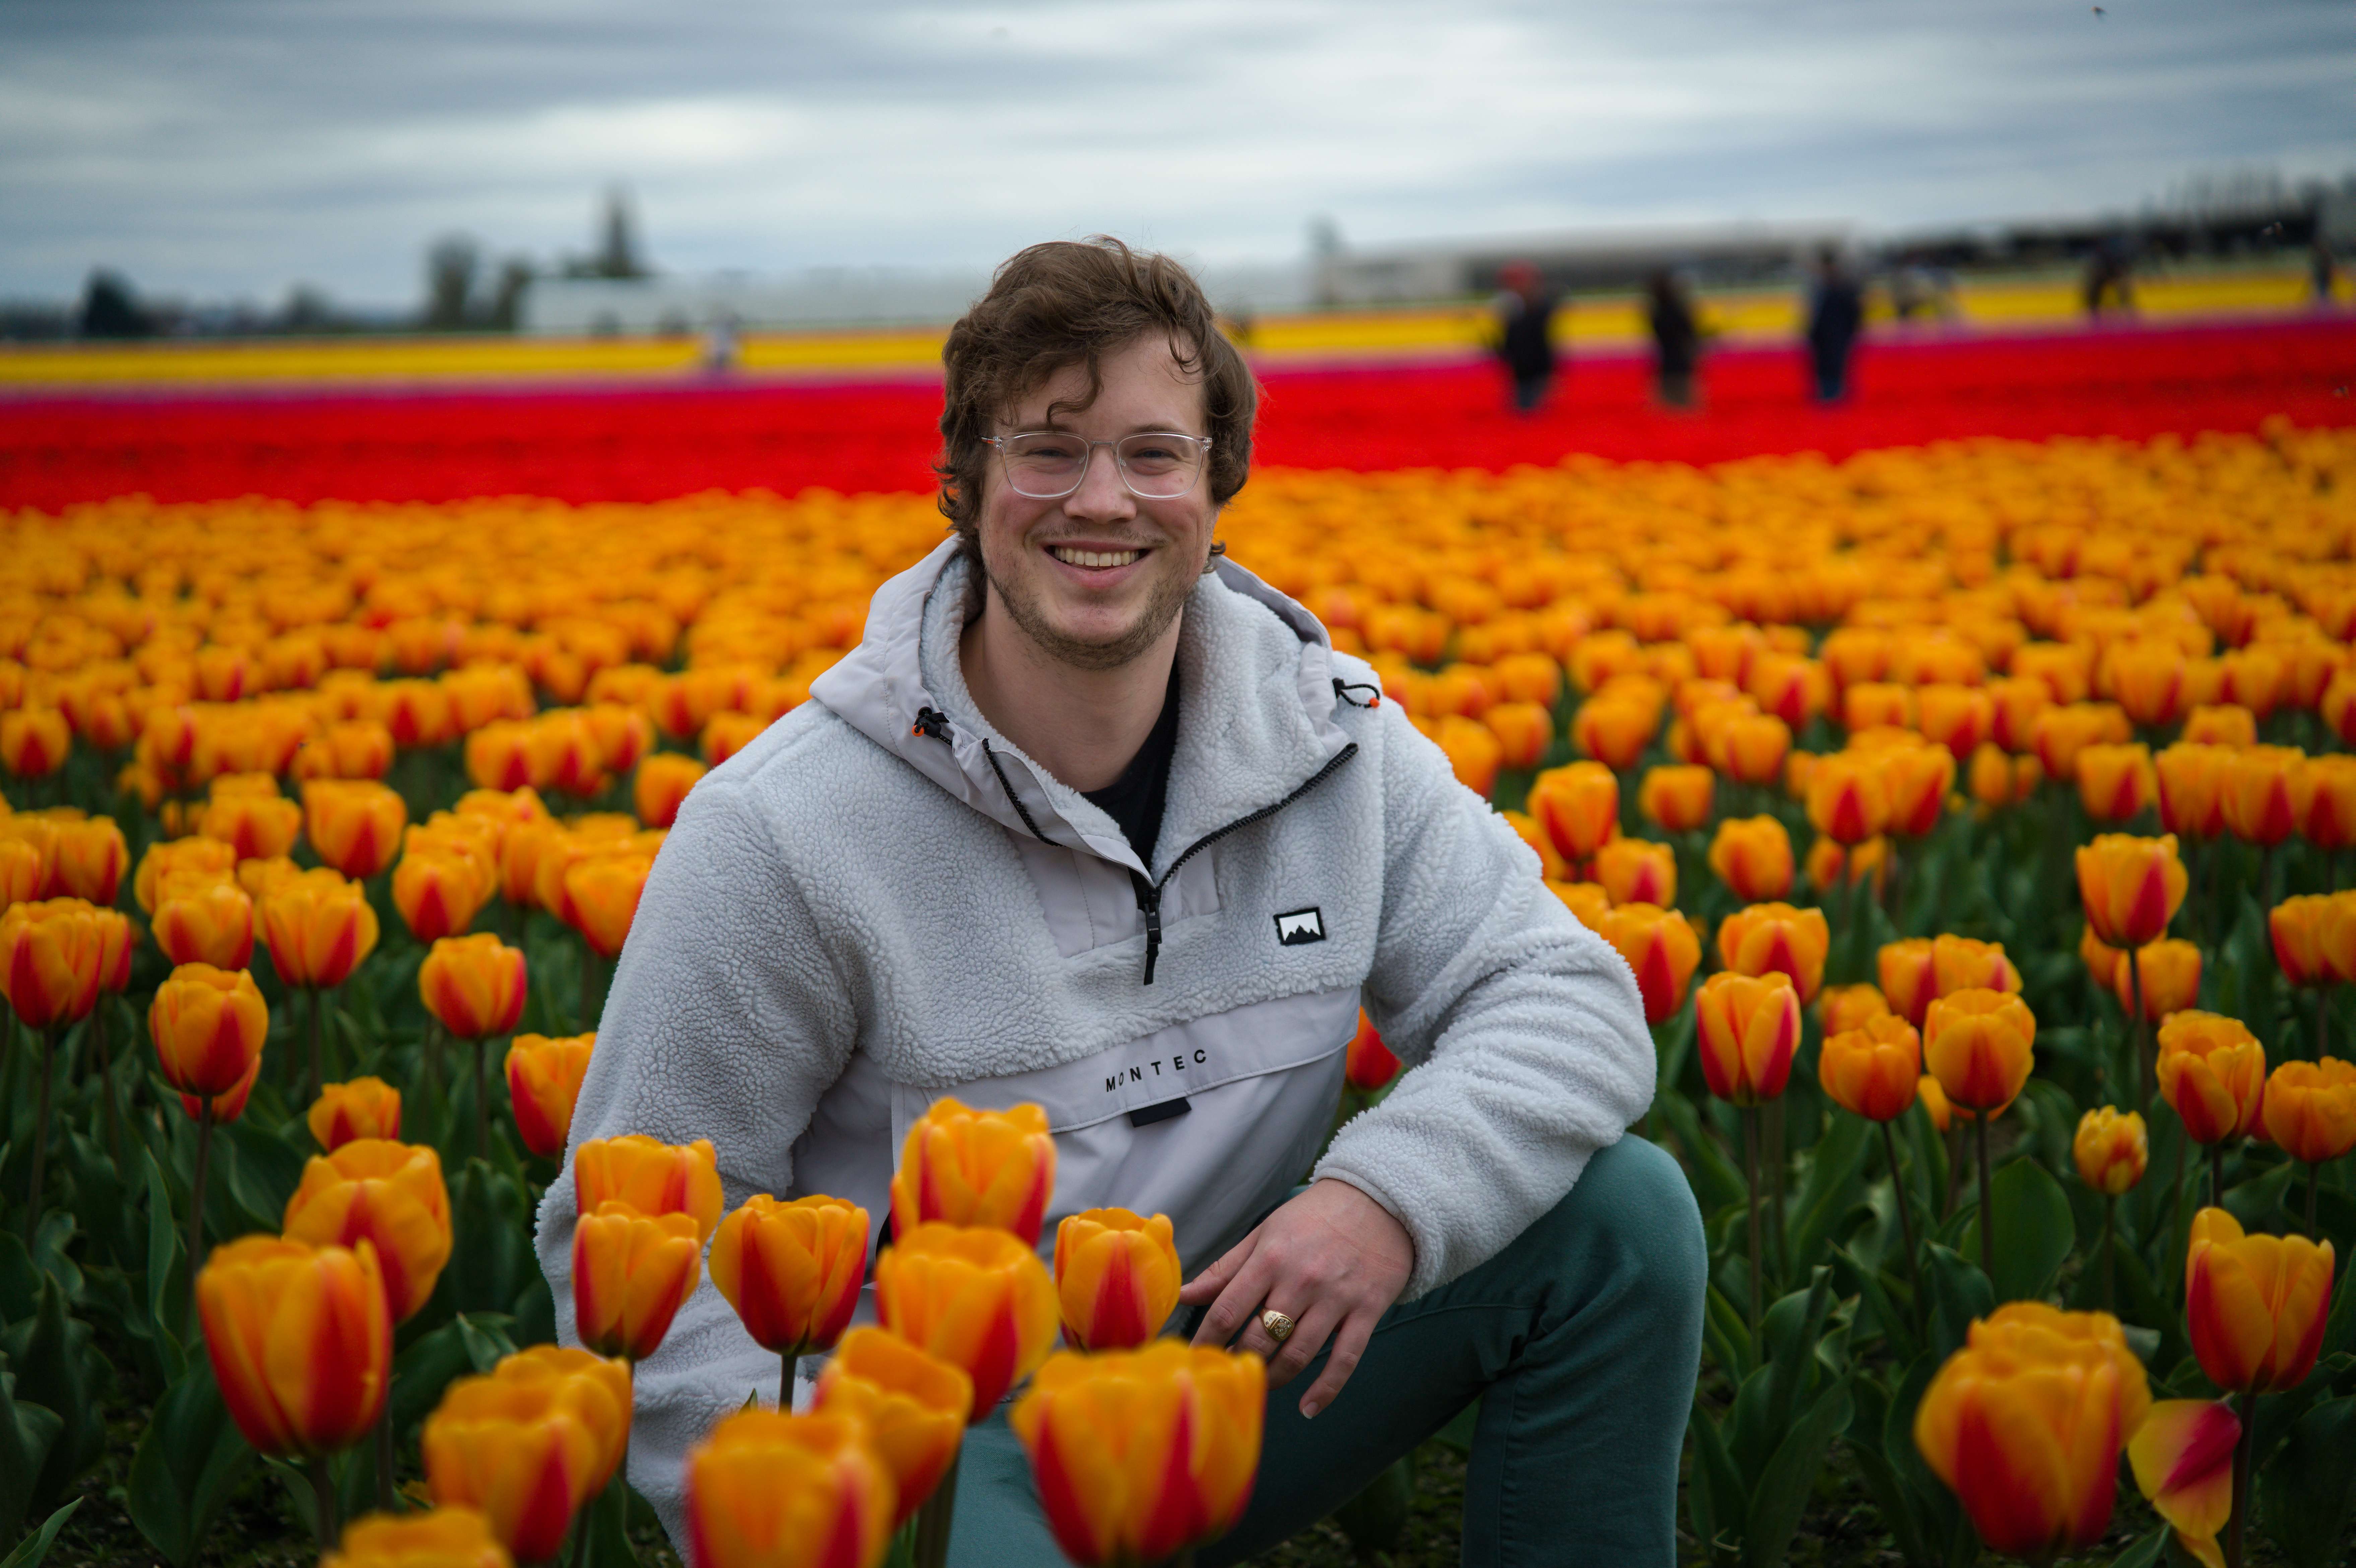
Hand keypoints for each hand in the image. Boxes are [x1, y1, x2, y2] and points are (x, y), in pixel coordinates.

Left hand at [1181, 1178, 1413, 1418]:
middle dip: (1238, 1362)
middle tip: (1228, 1375)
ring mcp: (1336, 1298)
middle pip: (1259, 1339)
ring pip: (1298, 1355)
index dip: (1206, 1341)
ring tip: (1261, 1385)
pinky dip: (1326, 1390)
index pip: (1227, 1310)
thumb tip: (1184, 1295)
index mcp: (1270, 1259)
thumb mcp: (1265, 1233)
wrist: (1379, 1200)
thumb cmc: (1313, 1217)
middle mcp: (1301, 1280)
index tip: (1193, 1359)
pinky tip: (1308, 1408)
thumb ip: (1226, 1268)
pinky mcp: (1367, 1311)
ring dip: (1274, 1378)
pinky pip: (1344, 1360)